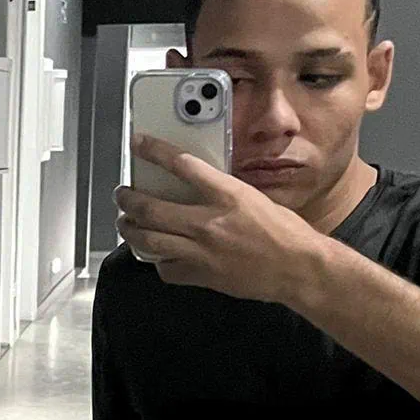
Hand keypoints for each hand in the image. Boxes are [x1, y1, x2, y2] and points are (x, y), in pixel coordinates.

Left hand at [115, 132, 318, 302]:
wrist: (296, 268)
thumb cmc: (284, 232)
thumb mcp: (254, 198)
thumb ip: (224, 192)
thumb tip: (201, 187)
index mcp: (226, 195)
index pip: (181, 165)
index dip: (154, 151)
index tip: (138, 144)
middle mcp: (208, 222)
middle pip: (151, 208)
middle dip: (128, 199)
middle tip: (122, 195)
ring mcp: (202, 251)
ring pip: (149, 240)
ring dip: (130, 230)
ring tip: (126, 223)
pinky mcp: (202, 275)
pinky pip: (167, 268)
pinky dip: (158, 261)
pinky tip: (157, 254)